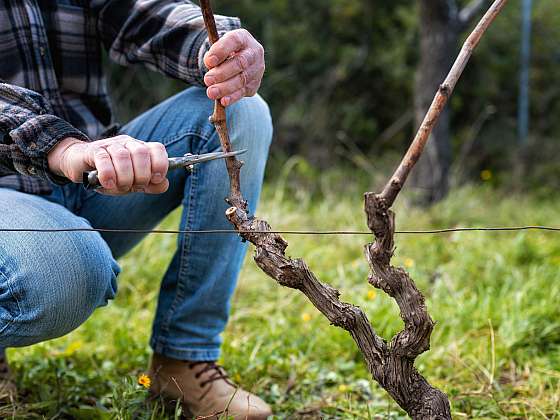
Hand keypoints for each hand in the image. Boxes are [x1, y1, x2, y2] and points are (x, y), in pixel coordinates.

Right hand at [47, 136, 168, 194]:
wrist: (80, 167)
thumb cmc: (111, 175)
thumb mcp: (133, 182)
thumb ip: (150, 185)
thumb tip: (164, 184)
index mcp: (140, 149)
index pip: (157, 148)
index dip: (160, 164)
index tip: (155, 179)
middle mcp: (127, 144)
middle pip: (141, 153)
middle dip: (141, 175)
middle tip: (134, 187)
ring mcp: (110, 145)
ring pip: (122, 156)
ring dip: (124, 177)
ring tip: (119, 186)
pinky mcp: (93, 150)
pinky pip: (103, 158)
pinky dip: (108, 173)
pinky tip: (107, 183)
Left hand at [203, 29, 264, 106]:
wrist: (238, 58)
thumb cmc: (224, 52)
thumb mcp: (217, 47)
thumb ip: (213, 54)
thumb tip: (210, 65)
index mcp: (243, 38)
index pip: (234, 41)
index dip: (221, 51)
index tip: (208, 61)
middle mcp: (254, 52)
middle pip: (240, 63)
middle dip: (222, 73)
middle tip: (207, 80)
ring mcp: (257, 69)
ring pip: (242, 79)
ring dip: (225, 87)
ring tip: (211, 92)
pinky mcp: (255, 84)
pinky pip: (244, 91)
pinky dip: (233, 97)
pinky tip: (223, 101)